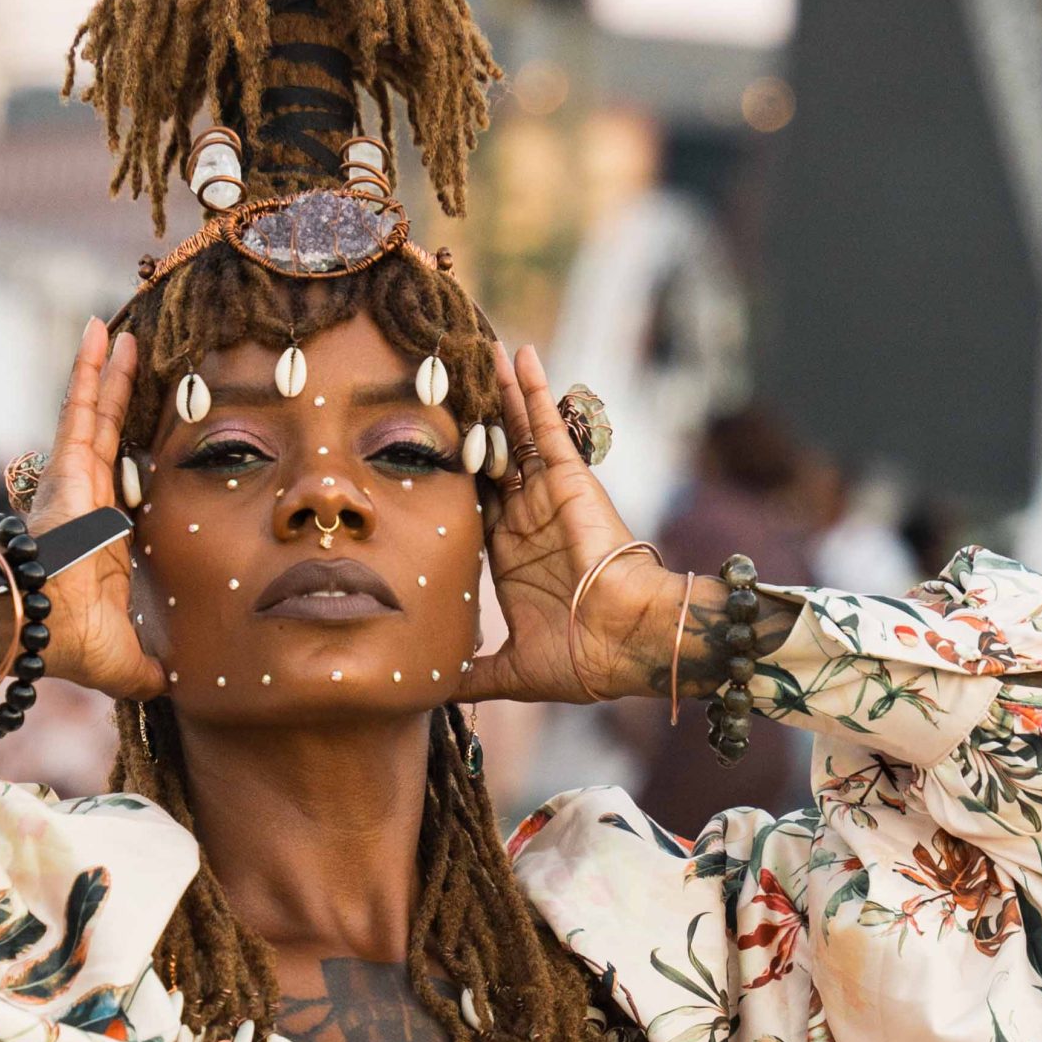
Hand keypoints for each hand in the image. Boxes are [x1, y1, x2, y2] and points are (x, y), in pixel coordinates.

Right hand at [22, 319, 165, 700]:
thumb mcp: (129, 660)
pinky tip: (101, 331)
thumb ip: (153, 669)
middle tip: (140, 355)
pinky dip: (90, 369)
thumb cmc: (71, 643)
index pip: (127, 483)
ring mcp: (77, 478)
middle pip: (114, 435)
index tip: (156, 428)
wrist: (37, 627)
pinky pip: (82, 406)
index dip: (141, 454)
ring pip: (98, 413)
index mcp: (104, 537)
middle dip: (125, 397)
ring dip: (109, 372)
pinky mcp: (69, 464)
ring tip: (120, 328)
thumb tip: (177, 690)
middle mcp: (90, 501)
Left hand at [459, 344, 682, 705]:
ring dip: (496, 392)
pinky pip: (547, 426)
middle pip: (487, 457)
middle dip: (467, 423)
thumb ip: (472, 674)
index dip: (444, 475)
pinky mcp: (568, 480)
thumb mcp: (511, 670)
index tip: (413, 447)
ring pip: (513, 433)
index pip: (469, 504)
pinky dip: (533, 390)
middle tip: (437, 379)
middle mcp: (526, 517)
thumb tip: (434, 692)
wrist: (628, 645)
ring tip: (471, 348)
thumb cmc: (583, 658)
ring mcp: (547, 495)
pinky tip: (519, 354)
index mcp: (510, 555)